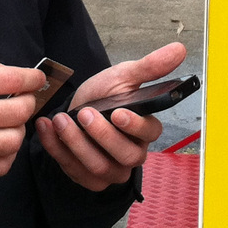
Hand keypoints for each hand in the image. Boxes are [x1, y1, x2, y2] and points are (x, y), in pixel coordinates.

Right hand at [0, 58, 45, 185]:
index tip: (37, 81)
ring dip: (18, 133)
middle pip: (16, 112)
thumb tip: (15, 75)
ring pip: (12, 141)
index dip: (32, 79)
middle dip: (27, 106)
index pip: (9, 79)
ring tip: (9, 127)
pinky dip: (7, 157)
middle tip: (22, 104)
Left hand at [35, 42, 187, 191]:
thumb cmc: (104, 95)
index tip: (117, 112)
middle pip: (126, 156)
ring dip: (76, 143)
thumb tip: (179, 48)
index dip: (134, 126)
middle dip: (102, 135)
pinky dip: (57, 150)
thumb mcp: (124, 76)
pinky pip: (75, 172)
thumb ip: (150, 67)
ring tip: (61, 120)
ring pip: (99, 168)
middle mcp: (133, 154)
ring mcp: (112, 170)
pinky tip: (47, 128)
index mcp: (146, 129)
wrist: (75, 109)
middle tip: (83, 113)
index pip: (149, 133)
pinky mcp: (89, 179)